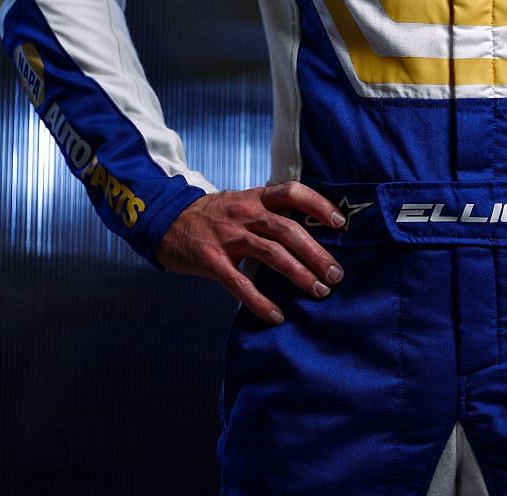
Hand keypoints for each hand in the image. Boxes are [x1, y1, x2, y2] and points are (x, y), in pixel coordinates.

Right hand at [155, 181, 347, 323]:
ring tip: (318, 291)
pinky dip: (260, 302)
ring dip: (298, 274)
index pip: (292, 192)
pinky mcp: (212, 260)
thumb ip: (269, 212)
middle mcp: (244, 213)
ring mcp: (228, 237)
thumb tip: (309, 233)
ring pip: (271, 253)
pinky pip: (240, 284)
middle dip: (315, 252)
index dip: (318, 204)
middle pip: (288, 229)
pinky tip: (276, 315)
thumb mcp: (241, 203)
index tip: (340, 223)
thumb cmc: (212, 215)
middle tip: (335, 274)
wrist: (166, 220)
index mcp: (255, 198)